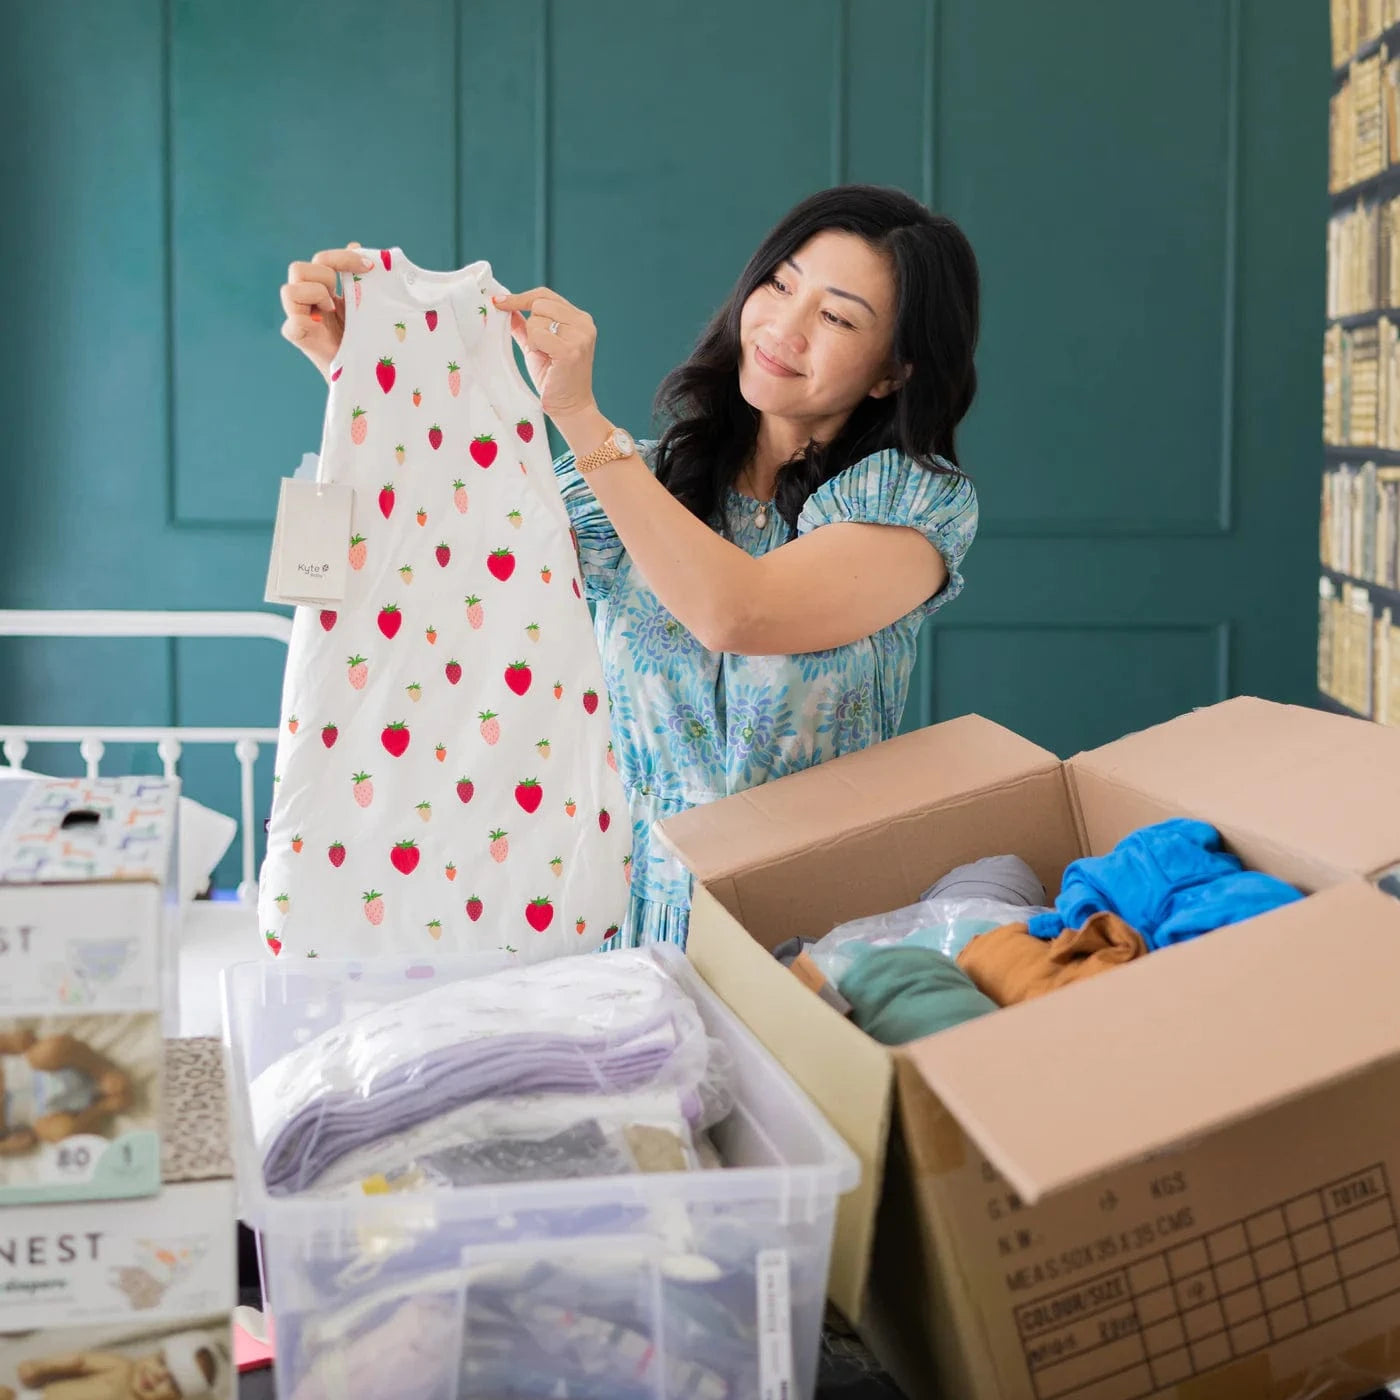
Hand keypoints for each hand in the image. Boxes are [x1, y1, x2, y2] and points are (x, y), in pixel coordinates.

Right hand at [280, 242, 377, 383]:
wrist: (365, 370)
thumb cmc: (364, 336)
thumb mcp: (365, 303)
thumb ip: (358, 278)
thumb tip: (355, 244)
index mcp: (322, 288)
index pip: (321, 259)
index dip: (342, 257)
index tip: (369, 267)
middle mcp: (307, 299)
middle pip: (298, 268)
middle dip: (324, 276)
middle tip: (341, 297)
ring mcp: (299, 317)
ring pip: (288, 290)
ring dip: (315, 295)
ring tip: (332, 311)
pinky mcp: (298, 338)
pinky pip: (291, 325)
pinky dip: (304, 323)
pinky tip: (320, 326)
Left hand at [491, 287, 597, 422]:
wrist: (570, 407)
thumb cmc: (554, 378)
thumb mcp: (537, 345)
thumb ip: (525, 326)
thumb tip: (506, 307)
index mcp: (579, 319)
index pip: (545, 294)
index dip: (521, 297)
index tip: (498, 301)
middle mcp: (584, 323)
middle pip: (540, 303)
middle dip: (531, 324)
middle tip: (538, 347)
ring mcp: (580, 336)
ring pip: (538, 317)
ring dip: (533, 338)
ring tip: (545, 355)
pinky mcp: (570, 350)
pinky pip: (537, 334)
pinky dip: (534, 345)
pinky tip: (546, 358)